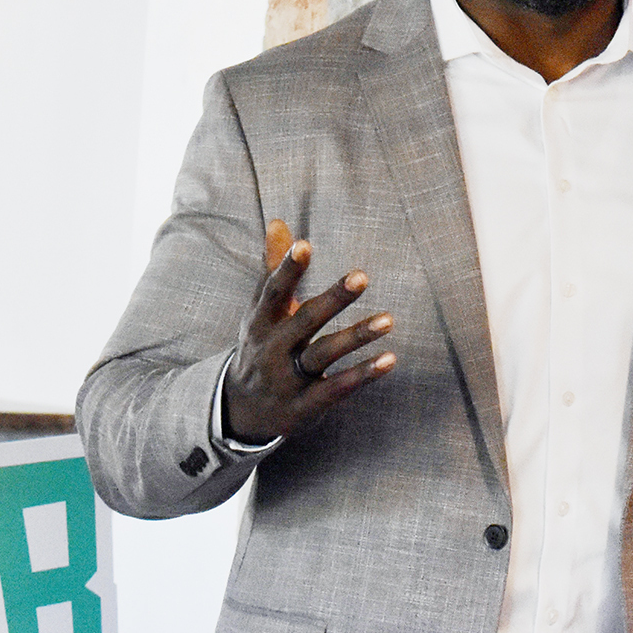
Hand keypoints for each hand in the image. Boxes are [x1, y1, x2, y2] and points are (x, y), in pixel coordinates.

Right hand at [221, 219, 396, 443]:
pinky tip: (390, 359)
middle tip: (362, 276)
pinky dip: (362, 374)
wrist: (243, 410)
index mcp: (260, 322)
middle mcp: (272, 349)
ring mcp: (287, 379)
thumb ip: (274, 267)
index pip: (273, 292)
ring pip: (323, 354)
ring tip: (389, 319)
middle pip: (304, 321)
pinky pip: (336, 388)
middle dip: (332, 300)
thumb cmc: (261, 345)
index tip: (304, 245)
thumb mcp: (262, 310)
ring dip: (356, 336)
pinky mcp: (305, 405)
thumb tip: (279, 222)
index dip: (287, 269)